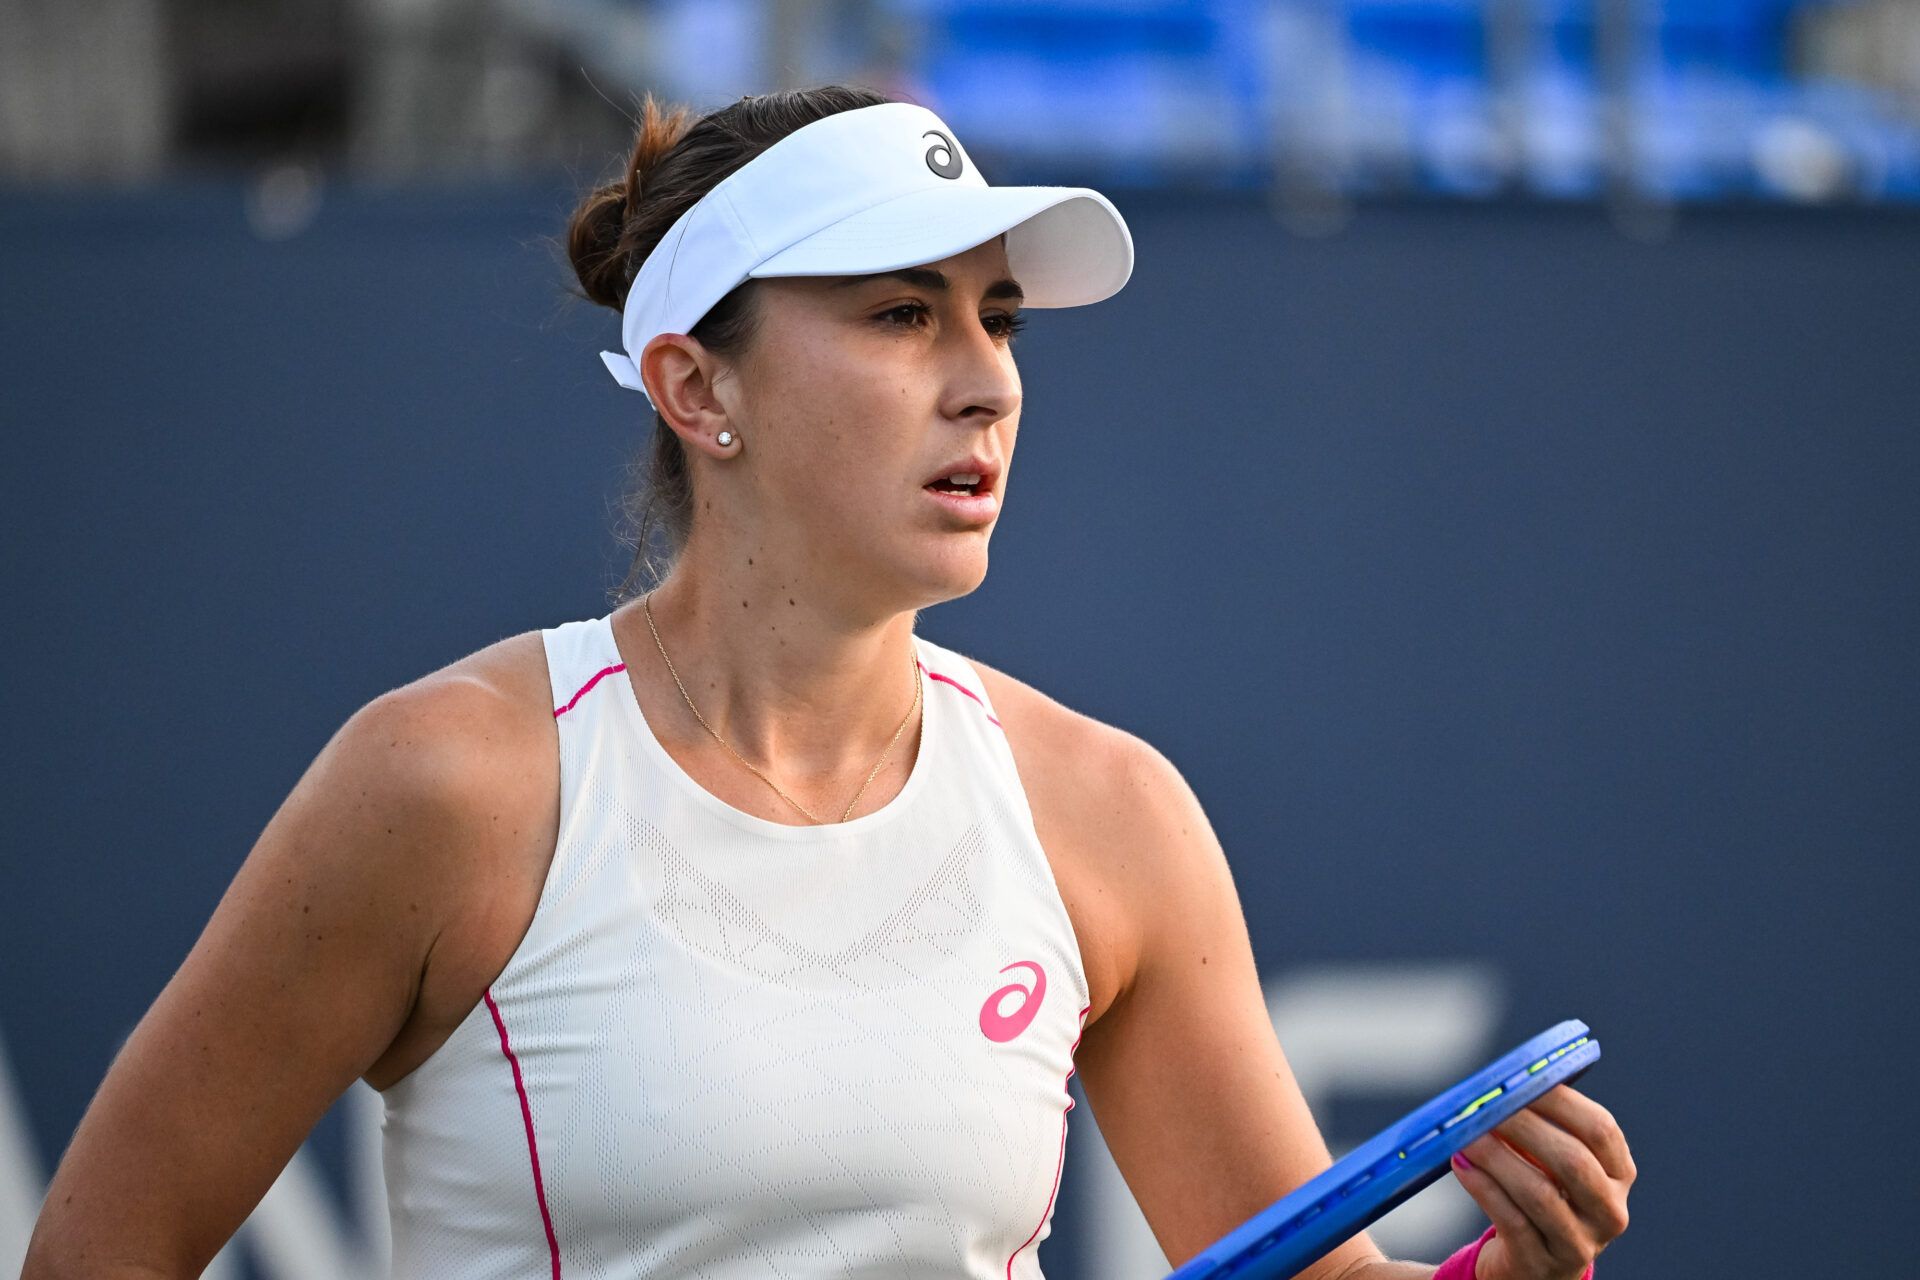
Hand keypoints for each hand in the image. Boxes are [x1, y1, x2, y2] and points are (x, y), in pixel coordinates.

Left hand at [1448, 1083, 1634, 1279]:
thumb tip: (1502, 1084)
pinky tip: (1462, 1165)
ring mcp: (1580, 1243)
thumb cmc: (1541, 1194)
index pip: (1601, 1129)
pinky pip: (1511, 1221)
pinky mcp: (1541, 1264)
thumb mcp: (1552, 1162)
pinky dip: (1483, 1187)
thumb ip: (1538, 1125)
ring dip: (1497, 1158)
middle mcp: (1609, 1211)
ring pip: (1540, 1194)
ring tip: (1466, 1136)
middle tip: (1487, 1106)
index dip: (1560, 1100)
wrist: (1532, 1265)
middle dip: (1525, 1127)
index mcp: (1619, 1174)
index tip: (1522, 1077)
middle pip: (1573, 1161)